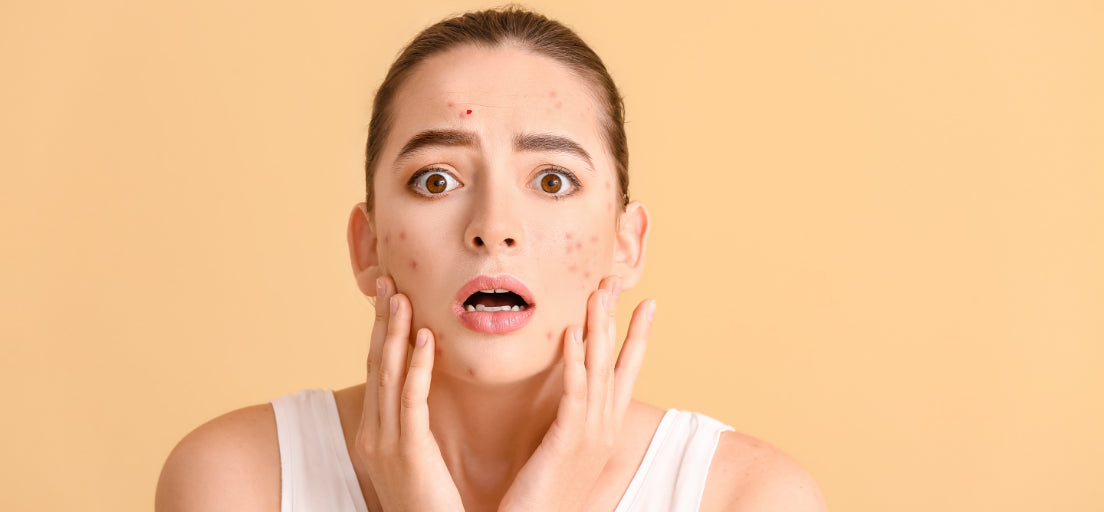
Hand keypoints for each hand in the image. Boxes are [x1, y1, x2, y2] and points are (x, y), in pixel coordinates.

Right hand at [353, 276, 464, 510]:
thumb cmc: (432, 505)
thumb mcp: (417, 459)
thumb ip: (417, 427)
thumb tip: (427, 393)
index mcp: (375, 433)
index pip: (376, 371)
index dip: (381, 332)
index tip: (388, 296)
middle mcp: (374, 434)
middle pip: (376, 365)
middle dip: (381, 321)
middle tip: (387, 280)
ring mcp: (387, 444)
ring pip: (388, 375)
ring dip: (395, 332)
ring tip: (403, 297)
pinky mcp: (409, 452)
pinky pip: (411, 400)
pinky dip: (416, 366)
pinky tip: (425, 339)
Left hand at [498, 276, 655, 511]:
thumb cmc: (547, 498)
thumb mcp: (567, 454)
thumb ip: (572, 426)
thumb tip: (572, 405)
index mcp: (606, 428)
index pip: (626, 371)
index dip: (637, 335)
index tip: (648, 302)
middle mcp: (605, 427)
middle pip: (617, 362)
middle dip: (619, 318)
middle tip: (619, 279)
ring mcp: (591, 434)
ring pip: (598, 370)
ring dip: (598, 328)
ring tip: (598, 292)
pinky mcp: (568, 442)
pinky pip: (574, 394)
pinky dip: (574, 362)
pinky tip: (570, 334)